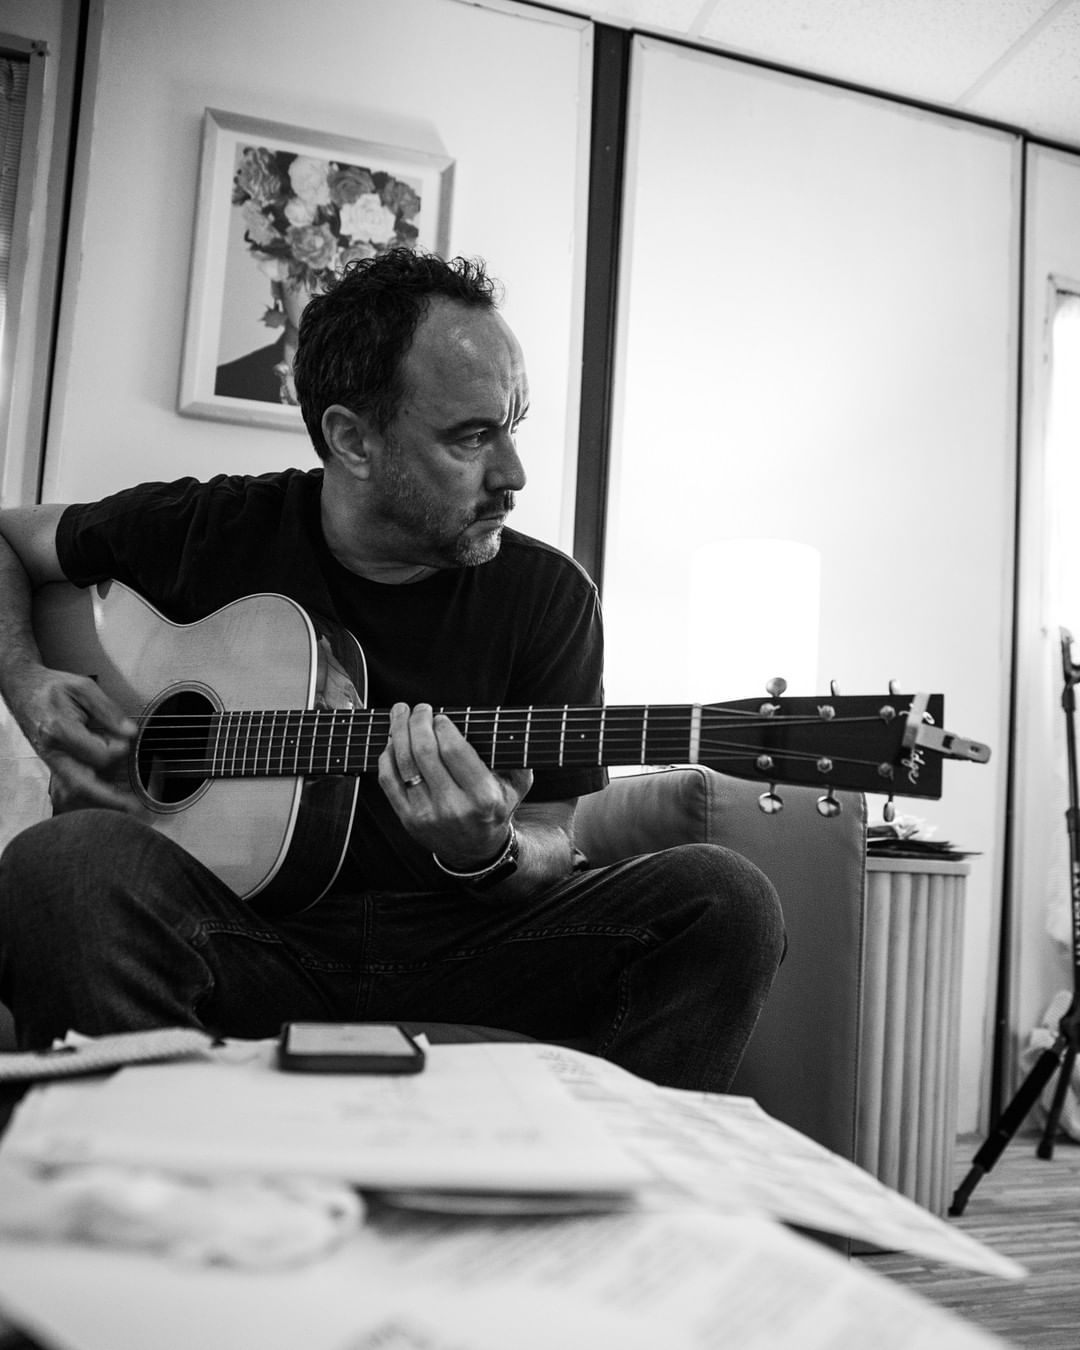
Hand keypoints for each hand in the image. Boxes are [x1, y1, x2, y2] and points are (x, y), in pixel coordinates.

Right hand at [17, 666, 138, 812]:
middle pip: (83, 785)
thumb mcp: (83, 687)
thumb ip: (108, 710)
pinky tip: (113, 799)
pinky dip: (95, 793)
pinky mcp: (56, 765)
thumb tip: (129, 733)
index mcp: (59, 729)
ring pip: (78, 789)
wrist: (23, 690)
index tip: (125, 736)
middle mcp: (53, 751)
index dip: (118, 748)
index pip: (98, 753)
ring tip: (130, 809)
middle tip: (136, 808)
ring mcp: (52, 761)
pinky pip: (75, 784)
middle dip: (111, 799)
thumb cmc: (53, 687)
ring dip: (104, 800)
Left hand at [377, 702, 531, 866]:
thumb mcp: (517, 784)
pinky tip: (392, 742)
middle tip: (419, 708)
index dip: (442, 726)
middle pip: (425, 752)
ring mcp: (428, 815)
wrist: (477, 850)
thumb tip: (505, 725)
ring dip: (398, 732)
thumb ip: (516, 756)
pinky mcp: (408, 819)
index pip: (454, 750)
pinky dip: (387, 757)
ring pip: (404, 764)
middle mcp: (454, 807)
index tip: (441, 717)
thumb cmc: (495, 808)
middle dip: (418, 722)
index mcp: (483, 796)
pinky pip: (389, 781)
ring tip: (400, 714)